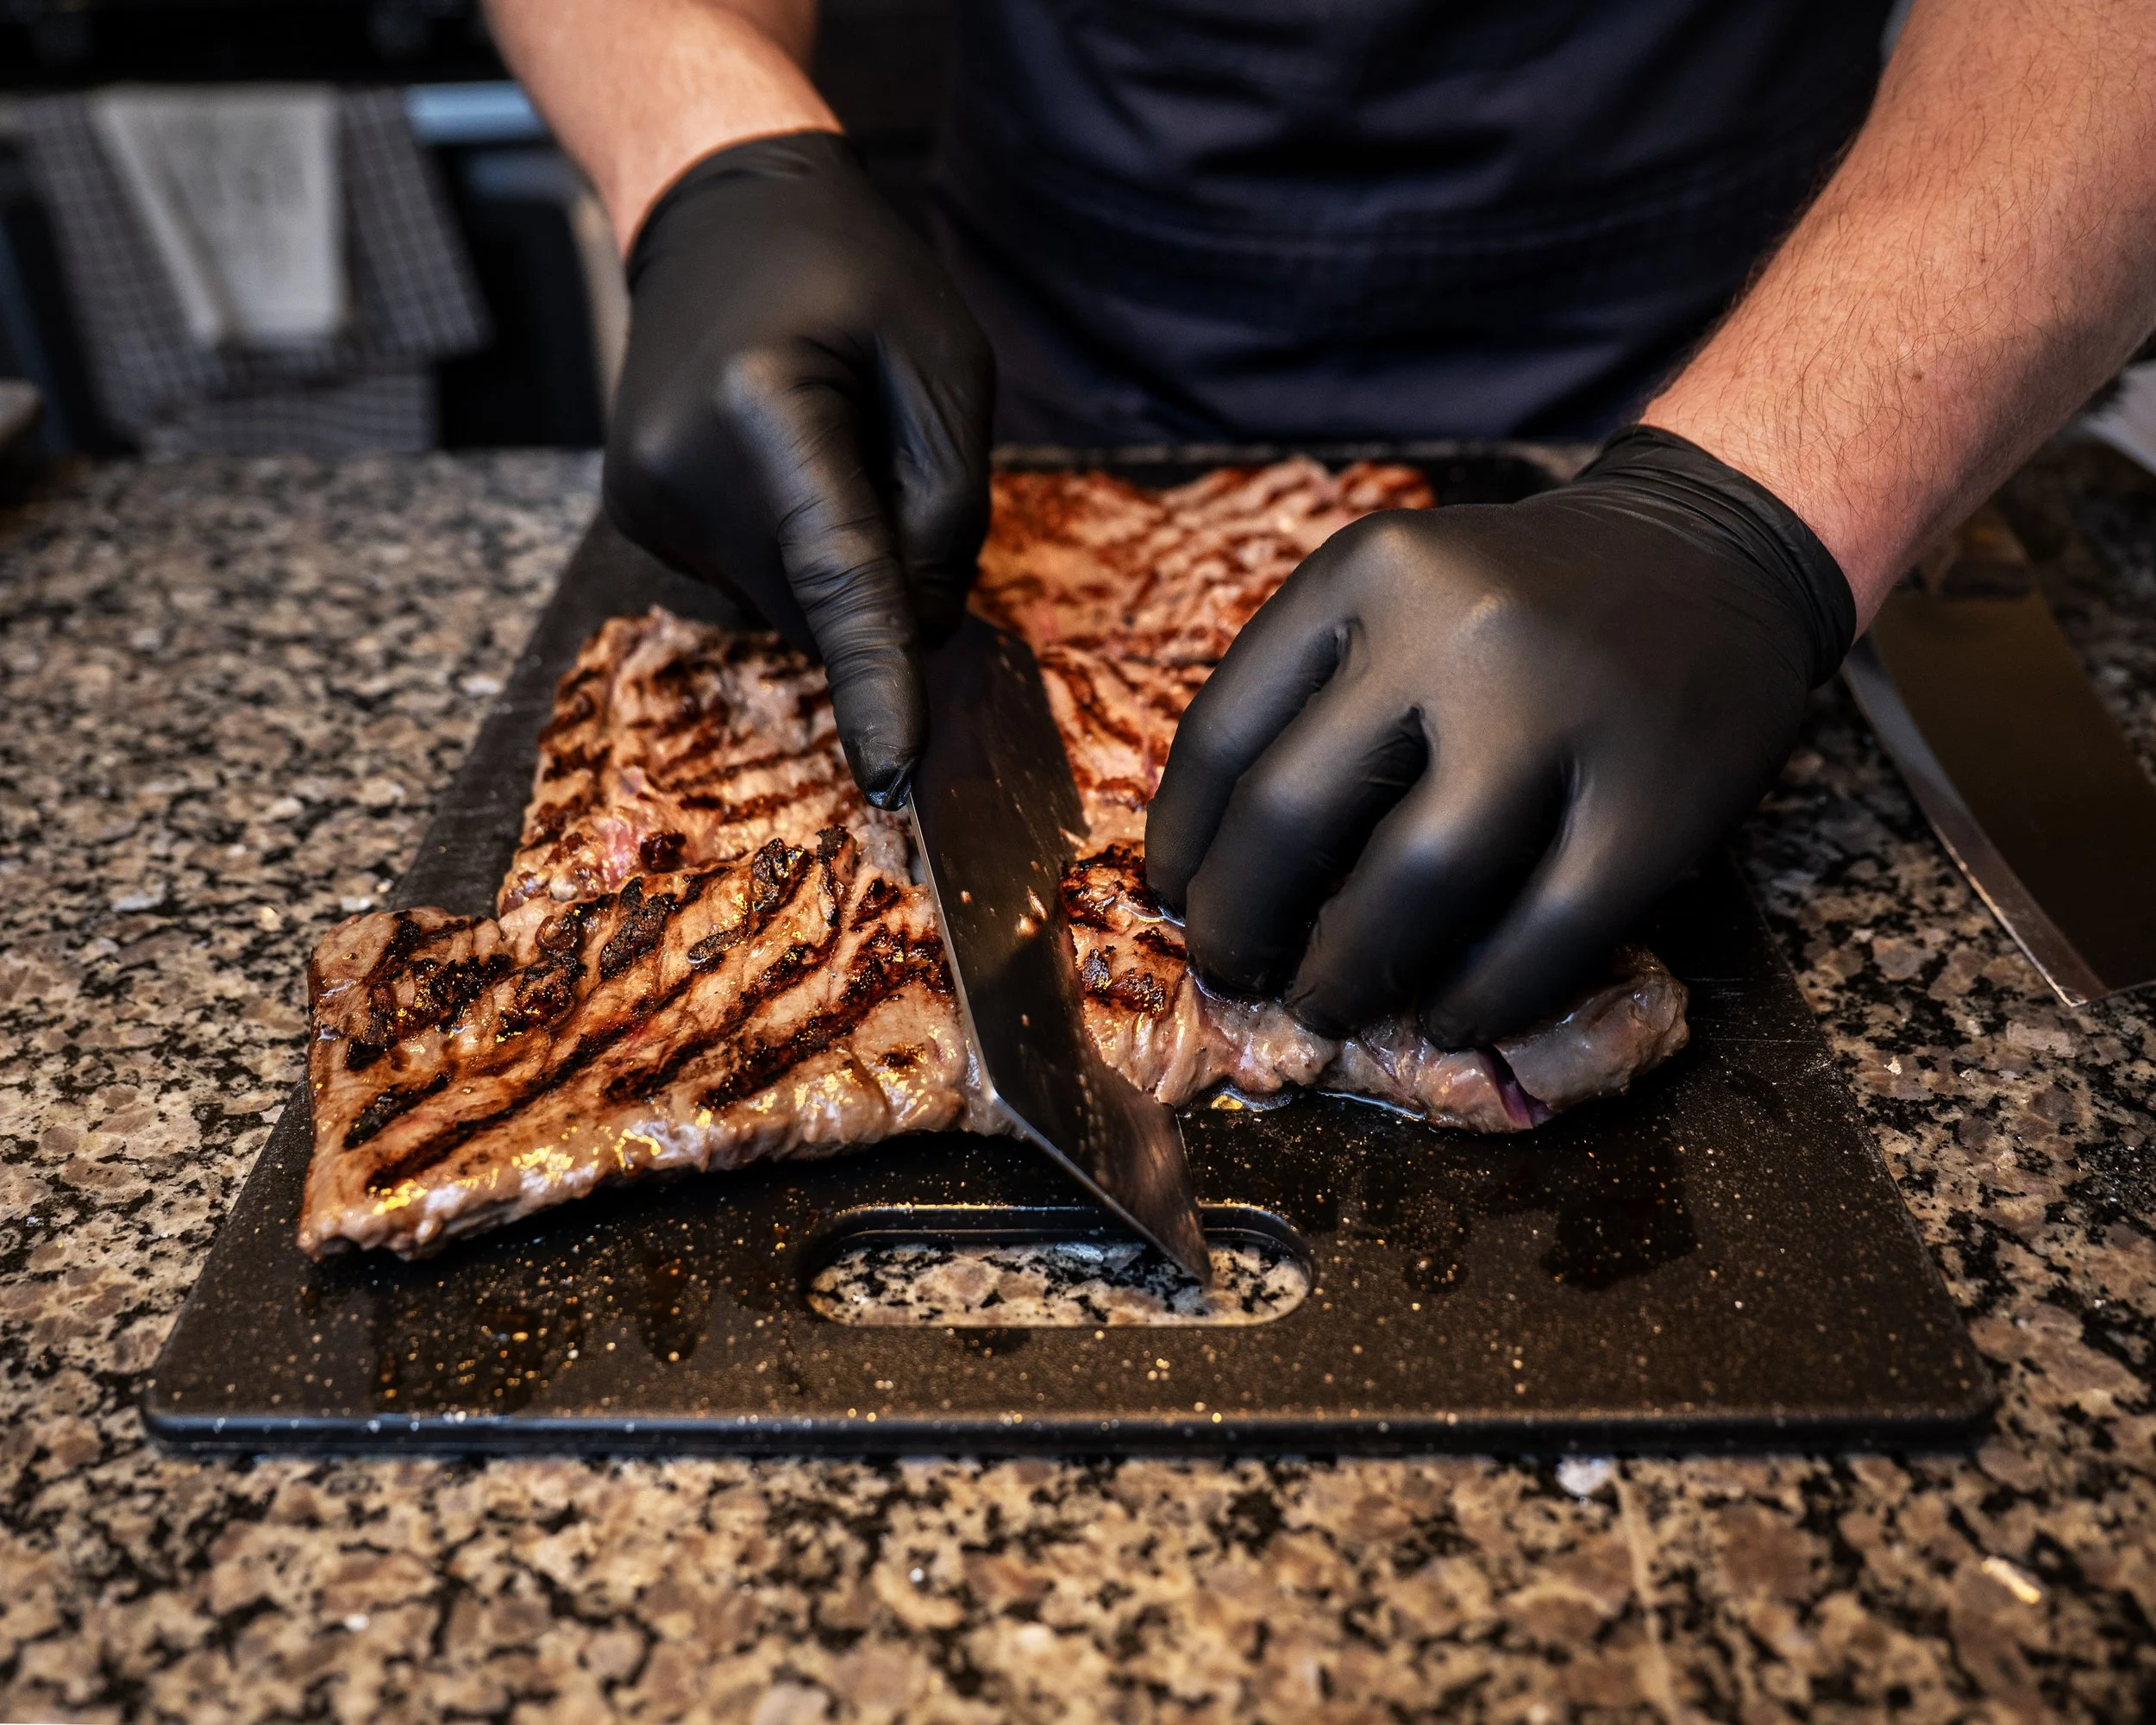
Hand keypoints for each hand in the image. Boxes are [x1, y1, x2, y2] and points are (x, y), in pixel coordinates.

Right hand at [604, 130, 994, 805]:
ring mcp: (645, 501)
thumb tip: (914, 635)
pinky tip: (775, 462)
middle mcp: (682, 467)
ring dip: (831, 562)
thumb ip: (948, 508)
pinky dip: (788, 550)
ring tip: (819, 442)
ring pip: (788, 610)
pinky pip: (751, 582)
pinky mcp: (638, 519)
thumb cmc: (856, 275)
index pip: (839, 577)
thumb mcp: (950, 364)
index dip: (876, 682)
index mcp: (763, 408)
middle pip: (823, 609)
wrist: (721, 210)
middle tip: (881, 455)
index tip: (896, 773)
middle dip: (878, 577)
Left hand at [1143, 428, 1854, 1045]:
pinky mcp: (1658, 796)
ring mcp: (1565, 710)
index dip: (1184, 846)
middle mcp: (1457, 629)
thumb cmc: (1519, 597)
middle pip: (1296, 819)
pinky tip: (1449, 1015)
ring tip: (1328, 1006)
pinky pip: (1544, 934)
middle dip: (1243, 927)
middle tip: (1238, 974)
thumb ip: (1312, 695)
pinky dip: (1483, 997)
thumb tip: (1212, 873)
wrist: (1713, 549)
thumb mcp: (1398, 593)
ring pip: (1415, 886)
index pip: (1225, 736)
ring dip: (1350, 975)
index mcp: (1368, 572)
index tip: (1177, 901)